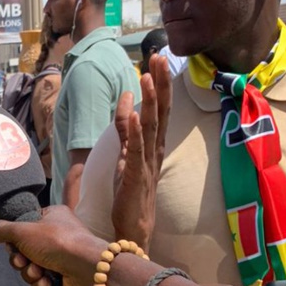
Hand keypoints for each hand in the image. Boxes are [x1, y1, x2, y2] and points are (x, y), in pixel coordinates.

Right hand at [0, 205, 104, 285]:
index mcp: (51, 217)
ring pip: (30, 269)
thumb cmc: (56, 241)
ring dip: (30, 273)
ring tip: (39, 273)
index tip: (11, 244)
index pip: (23, 227)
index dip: (14, 239)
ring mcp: (60, 258)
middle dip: (21, 260)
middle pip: (24, 250)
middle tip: (23, 261)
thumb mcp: (23, 231)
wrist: (86, 267)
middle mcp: (56, 236)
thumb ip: (2, 231)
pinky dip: (41, 285)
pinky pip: (41, 283)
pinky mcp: (62, 278)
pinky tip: (47, 283)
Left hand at [110, 57, 171, 250]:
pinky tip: (134, 114)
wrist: (133, 228)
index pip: (159, 108)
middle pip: (160, 112)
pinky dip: (135, 132)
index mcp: (153, 145)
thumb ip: (126, 128)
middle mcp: (154, 151)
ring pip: (150, 127)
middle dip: (159, 84)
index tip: (157, 58)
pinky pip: (135, 151)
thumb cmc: (132, 192)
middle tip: (159, 57)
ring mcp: (146, 163)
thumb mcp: (127, 153)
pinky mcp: (135, 177)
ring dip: (149, 102)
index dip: (159, 83)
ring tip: (147, 78)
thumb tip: (125, 98)